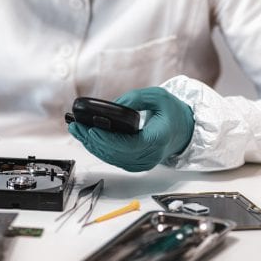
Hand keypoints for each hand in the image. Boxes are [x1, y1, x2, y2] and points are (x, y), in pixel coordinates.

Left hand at [68, 87, 194, 171]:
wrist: (184, 130)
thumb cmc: (172, 112)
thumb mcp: (158, 96)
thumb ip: (136, 98)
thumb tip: (113, 104)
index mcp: (157, 140)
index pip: (129, 145)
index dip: (108, 140)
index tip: (92, 130)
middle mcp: (150, 156)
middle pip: (116, 154)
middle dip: (92, 140)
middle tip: (75, 126)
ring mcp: (142, 163)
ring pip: (112, 158)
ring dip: (92, 145)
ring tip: (76, 129)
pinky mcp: (136, 164)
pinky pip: (114, 158)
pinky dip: (99, 148)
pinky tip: (87, 137)